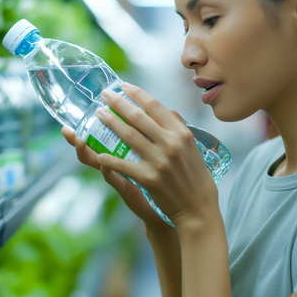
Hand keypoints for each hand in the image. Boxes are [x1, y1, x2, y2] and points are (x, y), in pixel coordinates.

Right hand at [61, 125, 170, 230]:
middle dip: (76, 139)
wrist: (174, 203)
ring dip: (86, 152)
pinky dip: (108, 170)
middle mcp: (116, 163)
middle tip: (66, 131)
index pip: (100, 135)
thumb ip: (152, 132)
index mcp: (120, 151)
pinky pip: (114, 178)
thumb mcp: (156, 151)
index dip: (88, 125)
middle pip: (90, 149)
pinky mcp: (126, 189)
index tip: (73, 118)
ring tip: (79, 141)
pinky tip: (104, 163)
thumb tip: (152, 108)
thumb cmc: (164, 175)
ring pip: (97, 163)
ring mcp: (120, 175)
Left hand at [92, 82, 218, 228]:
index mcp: (182, 133)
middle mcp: (171, 143)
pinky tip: (98, 153)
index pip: (156, 106)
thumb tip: (166, 111)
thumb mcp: (193, 148)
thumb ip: (178, 129)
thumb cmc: (197, 178)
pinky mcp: (149, 178)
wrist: (199, 210)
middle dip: (117, 103)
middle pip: (138, 116)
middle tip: (104, 95)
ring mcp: (159, 161)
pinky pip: (123, 165)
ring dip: (109, 122)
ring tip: (98, 114)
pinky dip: (109, 159)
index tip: (123, 86)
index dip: (137, 94)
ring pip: (128, 135)